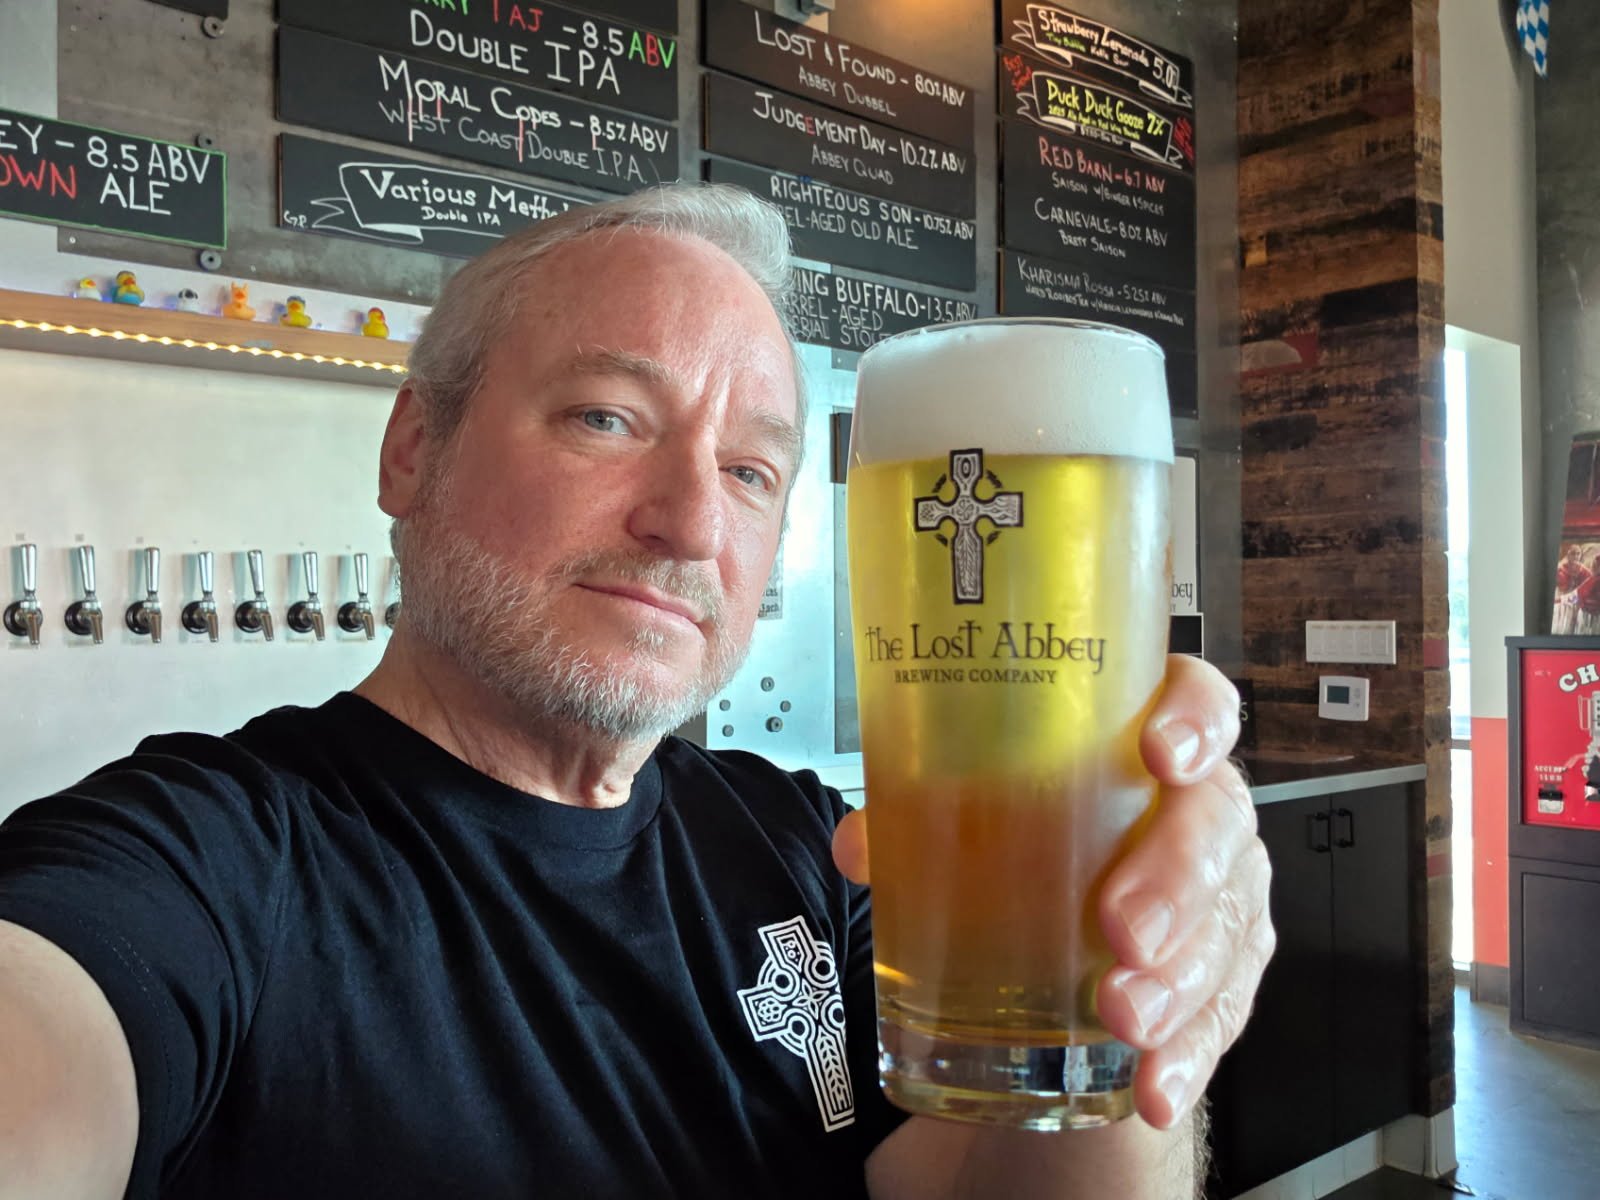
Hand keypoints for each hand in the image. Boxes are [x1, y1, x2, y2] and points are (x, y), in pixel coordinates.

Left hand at [832, 655, 1273, 1131]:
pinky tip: (1152, 1089)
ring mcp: (1221, 894)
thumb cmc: (1025, 836)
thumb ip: (915, 815)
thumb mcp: (969, 814)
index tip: (1158, 755)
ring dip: (1181, 980)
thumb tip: (861, 846)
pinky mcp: (1222, 975)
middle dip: (1178, 877)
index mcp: (1143, 742)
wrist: (1050, 923)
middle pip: (1218, 822)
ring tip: (1124, 1017)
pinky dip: (1188, 1057)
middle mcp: (1199, 810)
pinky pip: (1221, 1015)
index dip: (1194, 717)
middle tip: (1123, 928)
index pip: (1198, 699)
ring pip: (1229, 927)